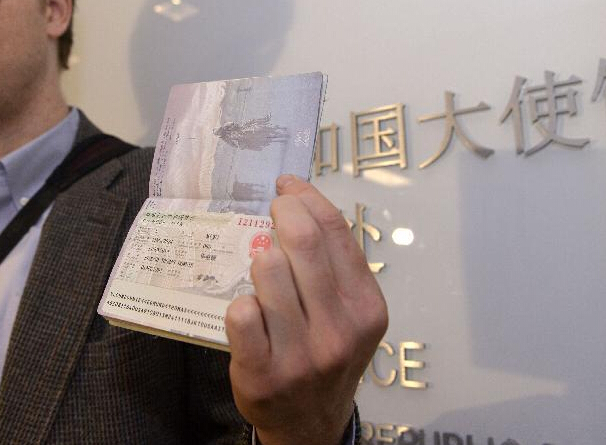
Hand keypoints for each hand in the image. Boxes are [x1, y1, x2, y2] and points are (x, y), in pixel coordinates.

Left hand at [225, 174, 387, 444]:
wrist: (309, 423)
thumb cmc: (326, 355)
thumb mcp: (349, 313)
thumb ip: (333, 265)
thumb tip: (300, 203)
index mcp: (366, 308)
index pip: (336, 233)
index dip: (308, 198)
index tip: (288, 185)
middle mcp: (339, 330)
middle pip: (302, 243)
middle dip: (282, 213)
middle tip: (273, 210)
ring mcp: (301, 354)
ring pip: (268, 270)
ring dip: (260, 260)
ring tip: (264, 270)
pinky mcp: (263, 371)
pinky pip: (240, 312)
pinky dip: (239, 303)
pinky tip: (248, 310)